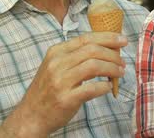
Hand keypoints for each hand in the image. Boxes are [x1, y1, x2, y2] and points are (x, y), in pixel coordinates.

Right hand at [0, 32, 127, 136]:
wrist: (31, 116)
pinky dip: (104, 87)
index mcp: (56, 52)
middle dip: (112, 54)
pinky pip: (92, 88)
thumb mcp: (55, 66)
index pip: (86, 38)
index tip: (122, 40)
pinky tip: (108, 88)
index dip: (107, 38)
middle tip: (122, 61)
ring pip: (94, 66)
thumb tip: (105, 48)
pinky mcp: (66, 98)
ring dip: (112, 68)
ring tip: (119, 73)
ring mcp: (60, 81)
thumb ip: (75, 56)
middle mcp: (57, 63)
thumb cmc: (48, 90)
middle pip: (92, 50)